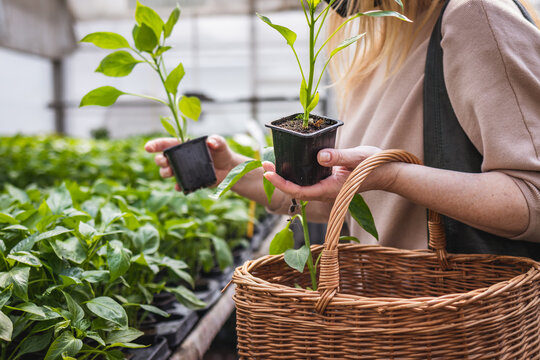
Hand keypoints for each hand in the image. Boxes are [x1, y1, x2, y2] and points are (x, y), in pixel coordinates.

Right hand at [144, 135, 242, 191]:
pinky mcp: (188, 180)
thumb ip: (217, 140)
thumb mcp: (220, 144)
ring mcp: (183, 170)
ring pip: (166, 172)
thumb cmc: (222, 153)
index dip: (155, 145)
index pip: (166, 144)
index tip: (147, 147)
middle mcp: (180, 158)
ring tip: (171, 173)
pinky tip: (179, 186)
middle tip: (165, 162)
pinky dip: (177, 185)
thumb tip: (211, 141)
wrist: (229, 169)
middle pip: (162, 159)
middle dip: (159, 160)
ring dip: (165, 173)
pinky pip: (179, 184)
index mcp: (184, 146)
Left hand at [262, 146, 397, 201]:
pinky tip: (290, 161)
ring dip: (285, 176)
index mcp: (330, 189)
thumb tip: (320, 156)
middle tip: (265, 164)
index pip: (300, 191)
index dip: (282, 184)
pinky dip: (296, 172)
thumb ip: (339, 157)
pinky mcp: (328, 180)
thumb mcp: (358, 157)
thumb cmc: (374, 166)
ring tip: (271, 162)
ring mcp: (326, 187)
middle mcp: (325, 191)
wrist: (387, 172)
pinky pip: (308, 180)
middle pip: (296, 190)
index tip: (268, 174)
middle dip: (278, 179)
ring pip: (301, 185)